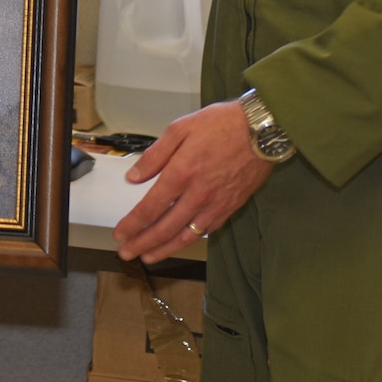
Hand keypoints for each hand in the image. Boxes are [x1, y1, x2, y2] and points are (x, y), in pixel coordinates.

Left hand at [112, 100, 273, 262]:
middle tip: (127, 253)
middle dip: (142, 243)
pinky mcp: (230, 207)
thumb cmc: (221, 124)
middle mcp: (197, 194)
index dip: (133, 224)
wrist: (261, 130)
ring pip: (186, 235)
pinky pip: (207, 230)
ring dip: (164, 249)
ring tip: (148, 256)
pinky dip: (190, 240)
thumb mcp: (179, 129)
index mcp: (181, 173)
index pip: (150, 208)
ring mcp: (215, 204)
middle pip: (164, 228)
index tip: (120, 233)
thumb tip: (133, 177)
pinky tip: (179, 243)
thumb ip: (154, 156)